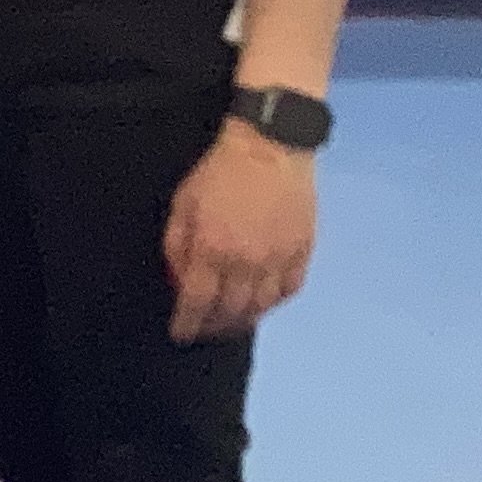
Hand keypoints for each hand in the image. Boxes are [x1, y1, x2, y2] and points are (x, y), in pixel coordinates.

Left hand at [166, 124, 316, 341]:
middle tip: (204, 330)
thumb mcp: (183, 205)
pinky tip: (263, 303)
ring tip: (230, 322)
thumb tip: (178, 282)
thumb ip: (177, 246)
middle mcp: (248, 262)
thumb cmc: (218, 172)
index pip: (198, 302)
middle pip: (231, 311)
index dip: (187, 324)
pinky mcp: (304, 251)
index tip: (180, 334)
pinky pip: (290, 290)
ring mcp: (280, 258)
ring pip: (262, 307)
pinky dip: (274, 303)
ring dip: (243, 320)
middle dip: (214, 327)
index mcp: (213, 249)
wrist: (270, 147)